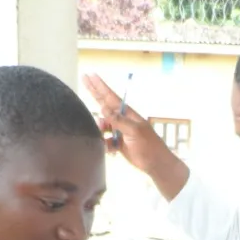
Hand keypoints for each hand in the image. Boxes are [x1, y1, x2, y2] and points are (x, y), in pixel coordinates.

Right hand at [82, 74, 185, 188]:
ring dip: (100, 129)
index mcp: (127, 113)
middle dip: (94, 93)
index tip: (91, 75)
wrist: (156, 164)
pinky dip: (106, 145)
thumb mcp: (134, 131)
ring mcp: (119, 131)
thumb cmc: (149, 145)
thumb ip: (118, 120)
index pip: (110, 97)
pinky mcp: (118, 144)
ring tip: (106, 136)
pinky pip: (105, 141)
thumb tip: (103, 108)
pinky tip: (111, 150)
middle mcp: (121, 120)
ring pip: (102, 125)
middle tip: (83, 79)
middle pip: (104, 104)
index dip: (100, 86)